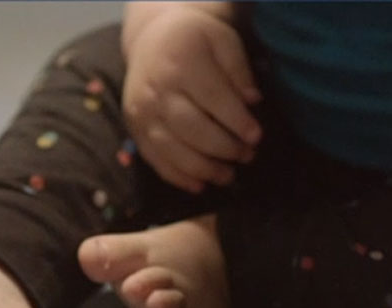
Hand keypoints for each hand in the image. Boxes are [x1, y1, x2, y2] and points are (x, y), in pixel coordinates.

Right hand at [123, 7, 261, 192]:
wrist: (152, 38)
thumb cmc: (195, 40)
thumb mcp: (222, 40)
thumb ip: (238, 70)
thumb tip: (253, 101)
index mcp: (181, 63)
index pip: (213, 98)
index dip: (237, 121)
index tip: (256, 137)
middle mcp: (156, 89)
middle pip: (192, 129)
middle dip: (223, 148)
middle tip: (247, 156)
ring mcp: (142, 112)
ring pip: (172, 150)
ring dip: (203, 169)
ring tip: (228, 175)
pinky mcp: (135, 129)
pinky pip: (155, 160)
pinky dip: (178, 177)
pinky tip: (200, 185)